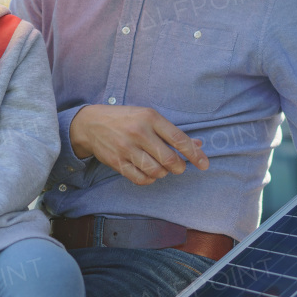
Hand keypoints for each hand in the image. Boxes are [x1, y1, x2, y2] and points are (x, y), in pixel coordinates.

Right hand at [70, 104, 208, 184]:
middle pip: (169, 159)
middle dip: (179, 167)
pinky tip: (149, 173)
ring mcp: (126, 148)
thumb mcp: (149, 117)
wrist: (91, 124)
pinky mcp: (117, 162)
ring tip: (161, 167)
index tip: (204, 164)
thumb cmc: (126, 119)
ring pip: (156, 171)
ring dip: (163, 173)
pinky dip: (149, 179)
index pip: (178, 139)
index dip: (194, 154)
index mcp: (150, 118)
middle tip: (178, 167)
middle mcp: (139, 133)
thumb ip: (172, 132)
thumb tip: (198, 145)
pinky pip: (140, 179)